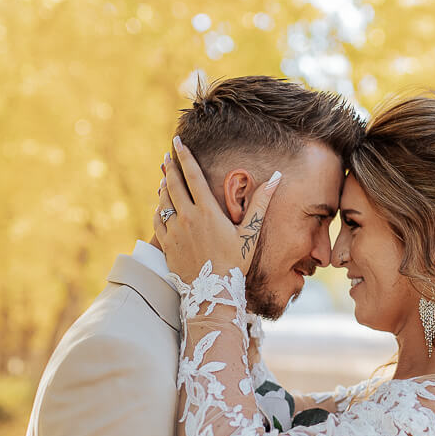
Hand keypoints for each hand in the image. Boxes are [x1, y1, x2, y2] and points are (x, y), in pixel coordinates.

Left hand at [153, 137, 281, 284]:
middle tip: (168, 155)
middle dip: (170, 167)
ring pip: (163, 201)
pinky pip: (157, 220)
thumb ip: (261, 203)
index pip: (192, 175)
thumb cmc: (235, 263)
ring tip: (165, 177)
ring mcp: (174, 231)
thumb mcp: (250, 233)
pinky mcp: (166, 244)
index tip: (177, 142)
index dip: (184, 156)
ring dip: (164, 186)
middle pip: (173, 185)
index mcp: (207, 211)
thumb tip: (277, 177)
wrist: (212, 293)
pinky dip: (158, 209)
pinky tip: (161, 206)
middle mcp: (187, 217)